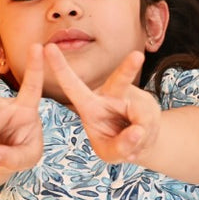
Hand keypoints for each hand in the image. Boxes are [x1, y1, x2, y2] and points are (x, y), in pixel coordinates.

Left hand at [45, 46, 161, 163]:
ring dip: (140, 137)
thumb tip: (139, 130)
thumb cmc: (116, 143)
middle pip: (120, 81)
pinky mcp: (148, 103)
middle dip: (129, 69)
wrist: (140, 141)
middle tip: (136, 56)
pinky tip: (143, 137)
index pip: (73, 86)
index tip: (49, 47)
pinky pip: (150, 124)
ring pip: (142, 115)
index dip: (60, 67)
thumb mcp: (111, 152)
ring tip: (135, 142)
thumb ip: (121, 146)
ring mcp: (132, 98)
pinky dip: (147, 139)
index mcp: (89, 105)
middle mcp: (110, 94)